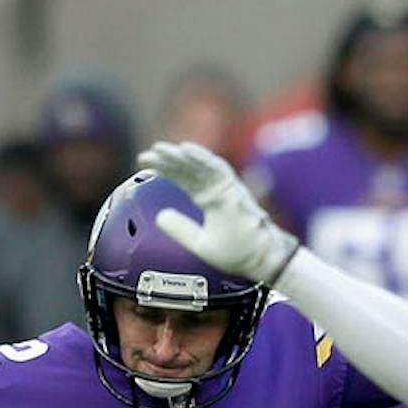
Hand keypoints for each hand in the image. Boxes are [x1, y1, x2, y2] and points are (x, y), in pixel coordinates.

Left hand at [136, 140, 299, 284]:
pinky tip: (185, 149)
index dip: (165, 170)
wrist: (262, 259)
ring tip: (160, 149)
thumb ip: (181, 229)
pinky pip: (216, 168)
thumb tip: (159, 217)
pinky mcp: (235, 188)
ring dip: (181, 156)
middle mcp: (217, 189)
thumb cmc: (238, 252)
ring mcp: (227, 186)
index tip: (144, 163)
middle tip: (146, 154)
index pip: (184, 179)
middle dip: (167, 160)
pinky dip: (201, 158)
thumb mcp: (200, 243)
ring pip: (200, 165)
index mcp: (209, 199)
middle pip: (189, 169)